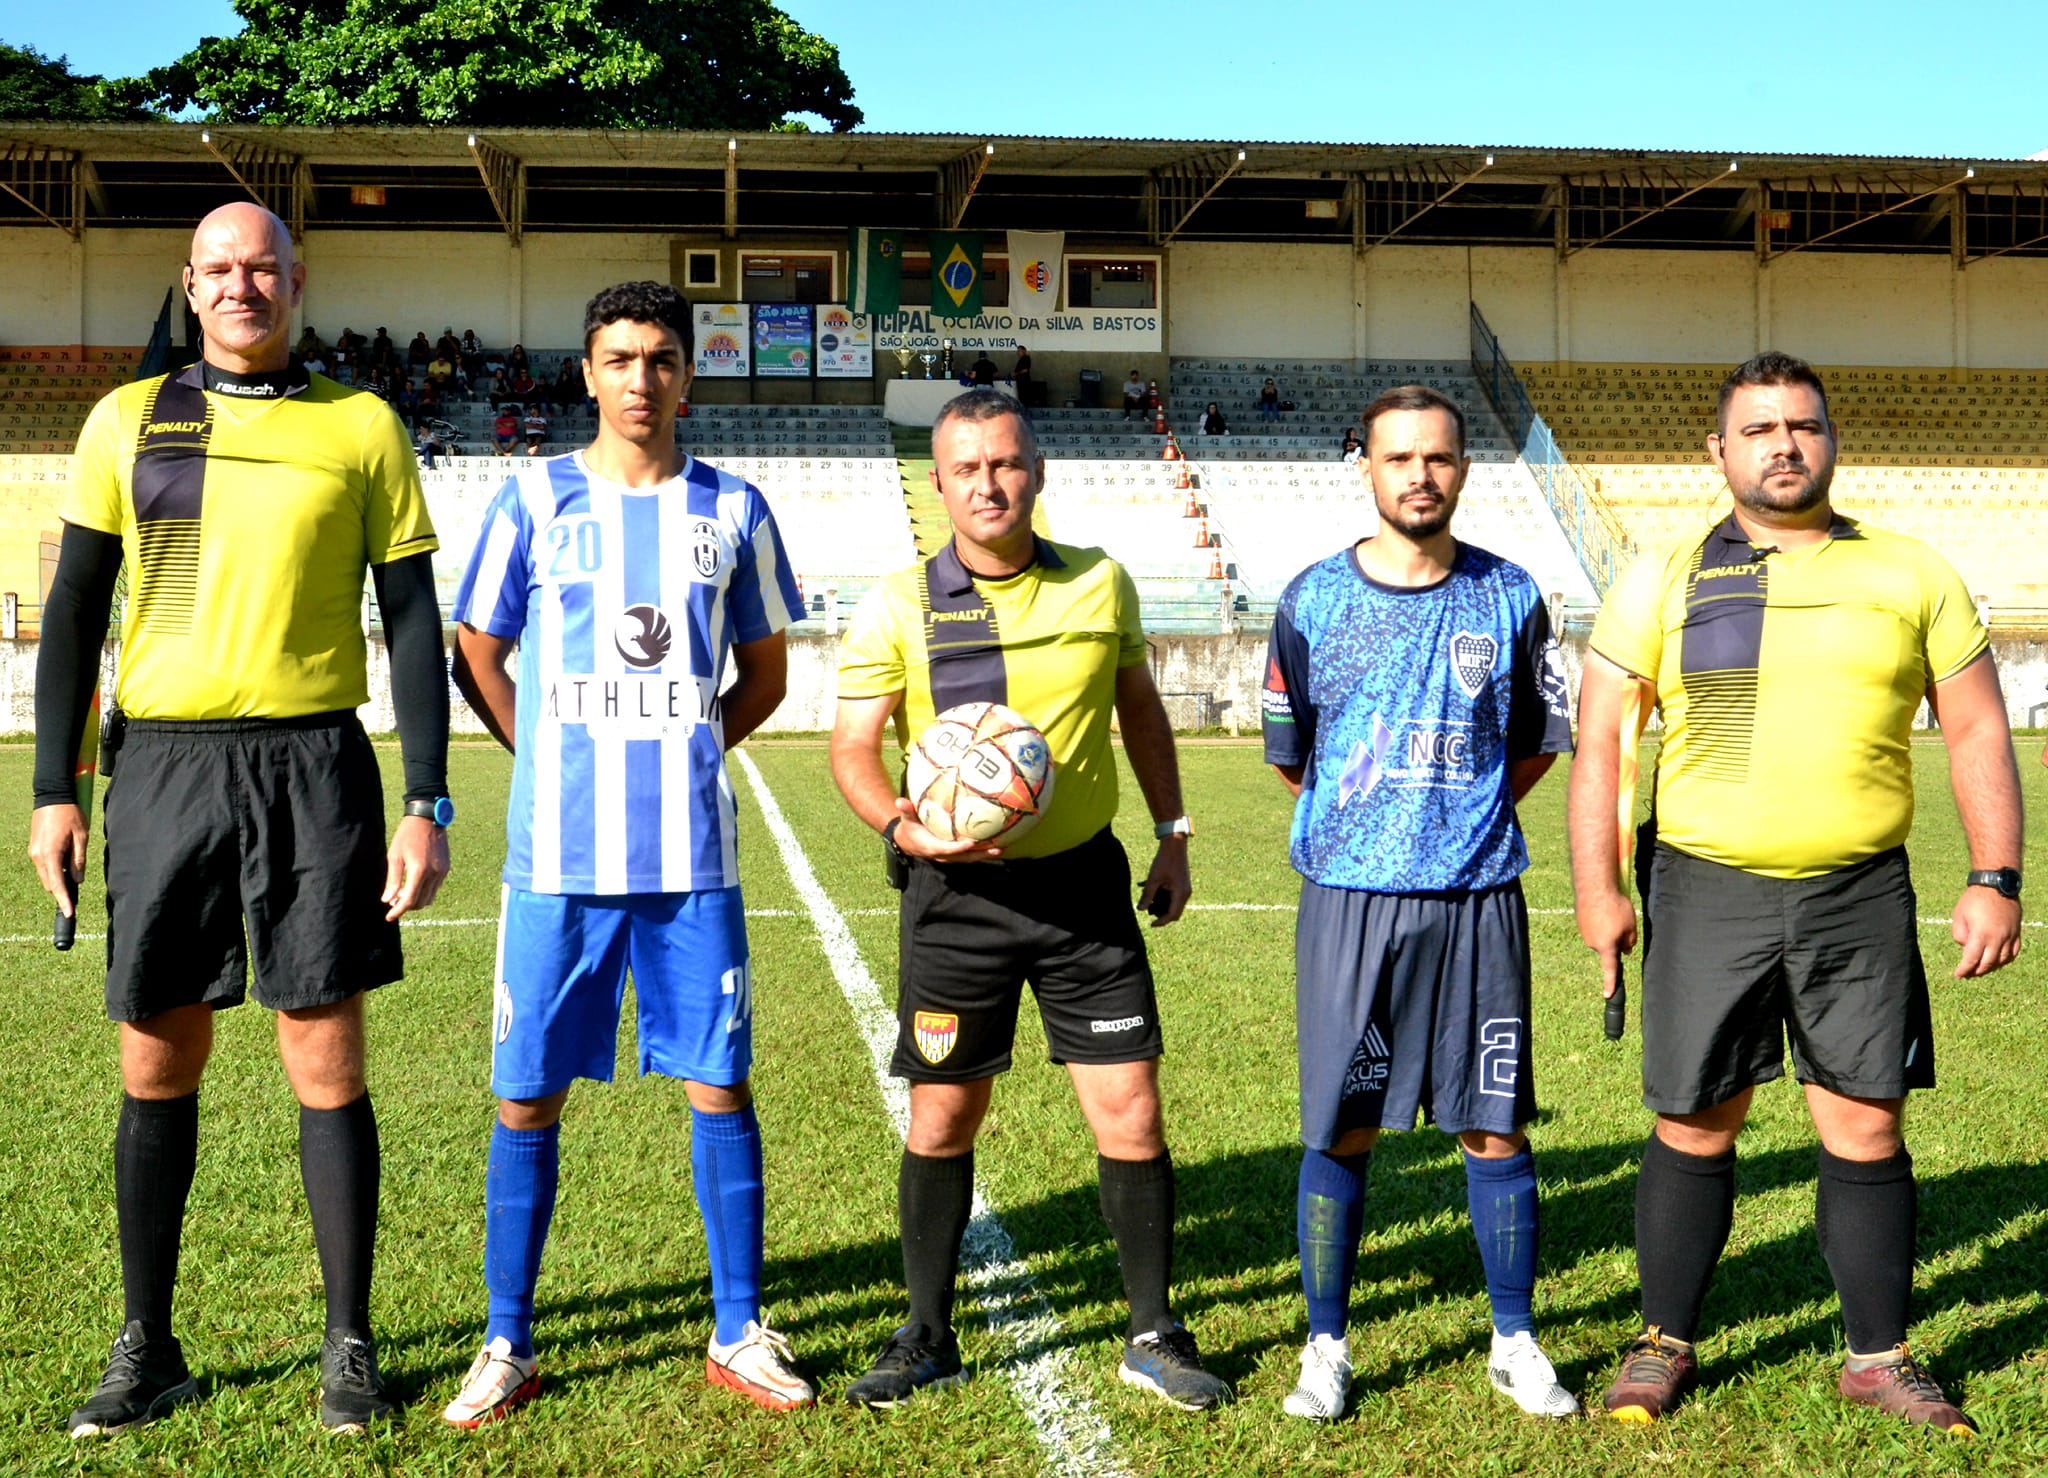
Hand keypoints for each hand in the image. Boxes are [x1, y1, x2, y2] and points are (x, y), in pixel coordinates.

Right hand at [29, 803, 88, 917]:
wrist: (52, 796)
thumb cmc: (70, 814)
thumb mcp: (81, 837)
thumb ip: (79, 860)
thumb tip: (78, 880)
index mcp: (50, 854)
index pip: (57, 884)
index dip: (64, 900)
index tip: (69, 913)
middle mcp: (38, 856)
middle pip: (49, 883)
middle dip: (61, 891)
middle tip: (75, 898)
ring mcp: (34, 852)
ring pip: (46, 875)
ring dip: (58, 879)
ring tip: (73, 875)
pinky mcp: (35, 848)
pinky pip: (45, 865)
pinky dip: (54, 869)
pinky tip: (66, 863)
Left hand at [382, 814, 450, 920]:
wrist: (428, 818)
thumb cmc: (407, 835)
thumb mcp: (394, 856)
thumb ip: (392, 880)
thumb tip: (388, 900)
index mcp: (419, 870)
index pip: (409, 900)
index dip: (398, 911)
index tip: (389, 917)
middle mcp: (434, 873)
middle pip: (420, 902)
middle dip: (406, 906)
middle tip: (393, 901)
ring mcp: (442, 871)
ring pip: (429, 897)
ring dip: (416, 900)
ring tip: (404, 892)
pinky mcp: (446, 868)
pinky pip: (435, 887)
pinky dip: (425, 891)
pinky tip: (415, 883)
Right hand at [887, 797, 1003, 862]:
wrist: (907, 843)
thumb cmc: (909, 828)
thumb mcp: (907, 820)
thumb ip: (907, 811)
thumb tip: (900, 801)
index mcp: (931, 847)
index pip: (947, 849)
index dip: (959, 848)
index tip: (971, 842)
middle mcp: (942, 855)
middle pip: (964, 857)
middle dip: (980, 854)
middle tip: (996, 849)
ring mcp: (949, 857)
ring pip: (969, 858)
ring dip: (985, 855)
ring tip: (1001, 849)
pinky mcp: (954, 855)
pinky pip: (969, 855)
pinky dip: (982, 852)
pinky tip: (996, 845)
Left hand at [1137, 836, 1190, 926]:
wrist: (1174, 843)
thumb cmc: (1164, 860)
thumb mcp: (1153, 879)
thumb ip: (1147, 896)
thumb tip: (1140, 909)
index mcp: (1181, 894)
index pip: (1172, 915)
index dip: (1161, 922)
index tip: (1151, 925)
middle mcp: (1185, 893)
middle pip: (1174, 911)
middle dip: (1160, 913)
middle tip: (1148, 909)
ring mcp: (1184, 887)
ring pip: (1172, 902)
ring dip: (1159, 903)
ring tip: (1146, 898)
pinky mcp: (1181, 882)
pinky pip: (1172, 894)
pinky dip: (1161, 894)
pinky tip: (1147, 886)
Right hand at [1575, 886, 1637, 1000]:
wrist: (1595, 886)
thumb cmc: (1615, 907)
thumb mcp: (1630, 926)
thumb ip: (1629, 942)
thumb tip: (1625, 950)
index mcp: (1606, 947)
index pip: (1610, 969)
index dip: (1610, 983)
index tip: (1608, 995)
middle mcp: (1592, 943)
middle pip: (1608, 947)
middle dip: (1616, 940)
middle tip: (1623, 923)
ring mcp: (1584, 932)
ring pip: (1601, 936)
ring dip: (1607, 928)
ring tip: (1612, 911)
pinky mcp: (1580, 921)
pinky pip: (1593, 926)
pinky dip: (1599, 920)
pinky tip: (1603, 908)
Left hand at [1951, 887, 2021, 977]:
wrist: (1996, 885)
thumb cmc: (1974, 899)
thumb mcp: (1958, 916)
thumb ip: (1960, 935)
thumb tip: (1965, 949)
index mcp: (1981, 934)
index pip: (1972, 959)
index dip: (1964, 970)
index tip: (1958, 975)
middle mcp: (1998, 938)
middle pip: (1988, 963)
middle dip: (1976, 971)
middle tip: (1968, 975)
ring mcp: (2010, 936)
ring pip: (2002, 960)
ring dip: (1991, 967)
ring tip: (1981, 969)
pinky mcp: (2016, 932)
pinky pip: (2013, 952)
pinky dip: (2005, 960)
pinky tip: (1997, 961)